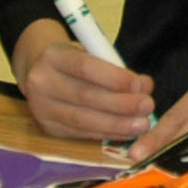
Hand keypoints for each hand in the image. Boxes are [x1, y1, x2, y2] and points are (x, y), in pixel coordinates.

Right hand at [12, 18, 154, 144]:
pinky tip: (126, 132)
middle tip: (148, 106)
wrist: (40, 73)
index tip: (140, 84)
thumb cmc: (75, 61)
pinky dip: (106, 134)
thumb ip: (116, 68)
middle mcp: (40, 82)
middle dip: (121, 104)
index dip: (114, 78)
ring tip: (142, 124)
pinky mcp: (47, 128)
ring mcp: (40, 108)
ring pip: (83, 120)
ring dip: (117, 124)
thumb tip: (144, 86)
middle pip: (85, 96)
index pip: (84, 67)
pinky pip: (81, 133)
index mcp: (53, 56)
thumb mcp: (92, 53)